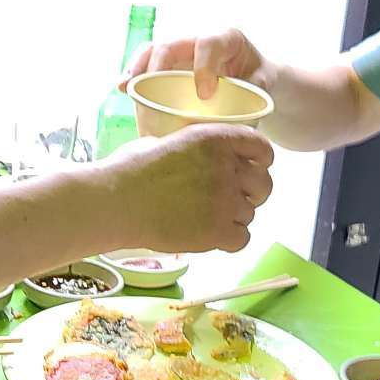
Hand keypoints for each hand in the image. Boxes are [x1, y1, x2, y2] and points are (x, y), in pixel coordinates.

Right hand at [104, 122, 273, 253]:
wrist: (115, 202)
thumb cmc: (129, 171)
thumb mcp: (163, 140)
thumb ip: (189, 146)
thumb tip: (189, 155)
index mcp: (215, 139)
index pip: (262, 148)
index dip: (261, 160)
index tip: (255, 168)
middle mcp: (226, 168)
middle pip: (264, 184)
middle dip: (252, 193)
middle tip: (232, 200)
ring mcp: (225, 201)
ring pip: (250, 214)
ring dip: (234, 218)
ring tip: (208, 220)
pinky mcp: (218, 231)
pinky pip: (242, 239)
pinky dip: (229, 241)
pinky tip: (210, 237)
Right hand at [125, 26, 270, 101]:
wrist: (254, 80)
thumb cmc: (259, 80)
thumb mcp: (264, 84)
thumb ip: (254, 93)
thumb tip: (235, 117)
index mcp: (226, 38)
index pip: (209, 43)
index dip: (204, 66)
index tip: (205, 95)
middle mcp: (198, 39)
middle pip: (172, 43)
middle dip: (158, 64)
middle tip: (152, 89)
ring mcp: (180, 52)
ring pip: (152, 51)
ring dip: (136, 68)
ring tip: (125, 86)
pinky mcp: (167, 66)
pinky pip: (146, 65)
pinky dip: (133, 77)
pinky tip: (122, 90)